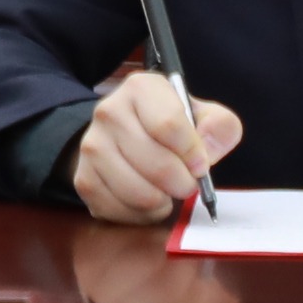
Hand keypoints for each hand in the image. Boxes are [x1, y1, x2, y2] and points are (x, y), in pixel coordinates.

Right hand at [68, 73, 242, 224]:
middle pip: (158, 165)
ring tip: (166, 192)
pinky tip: (148, 200)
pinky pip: (120, 211)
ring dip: (163, 201)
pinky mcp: (83, 178)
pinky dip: (141, 215)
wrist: (124, 136)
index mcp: (141, 88)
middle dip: (182, 183)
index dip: (193, 153)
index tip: (201, 165)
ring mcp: (92, 146)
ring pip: (139, 193)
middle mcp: (109, 111)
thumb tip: (207, 152)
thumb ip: (219, 127)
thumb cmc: (169, 126)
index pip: (169, 125)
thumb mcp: (202, 116)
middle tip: (186, 183)